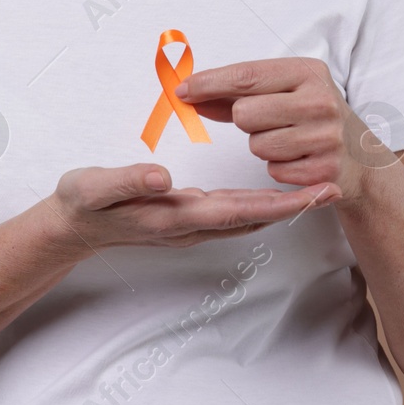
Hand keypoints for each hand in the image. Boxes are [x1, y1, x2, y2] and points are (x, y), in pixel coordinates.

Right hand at [50, 164, 339, 251]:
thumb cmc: (82, 203)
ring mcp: (189, 225)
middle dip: (294, 204)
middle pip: (253, 217)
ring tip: (315, 188)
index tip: (313, 192)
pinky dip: (259, 204)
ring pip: (246, 217)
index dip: (279, 202)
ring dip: (281, 205)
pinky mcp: (186, 218)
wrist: (69, 227)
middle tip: (334, 186)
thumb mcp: (95, 187)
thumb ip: (128, 180)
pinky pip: (233, 214)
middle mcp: (189, 224)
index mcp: (175, 215)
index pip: (238, 210)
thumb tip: (163, 177)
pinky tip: (272, 193)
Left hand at [175, 57, 374, 204]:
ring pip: (256, 145)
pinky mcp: (325, 171)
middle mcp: (320, 101)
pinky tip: (298, 158)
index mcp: (308, 72)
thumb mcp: (283, 91)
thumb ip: (236, 93)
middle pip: (245, 113)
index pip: (246, 76)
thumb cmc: (311, 115)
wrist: (361, 155)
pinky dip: (279, 167)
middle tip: (267, 120)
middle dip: (245, 121)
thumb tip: (189, 94)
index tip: (182, 89)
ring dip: (262, 146)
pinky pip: (274, 171)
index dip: (209, 83)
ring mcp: (326, 137)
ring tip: (287, 139)